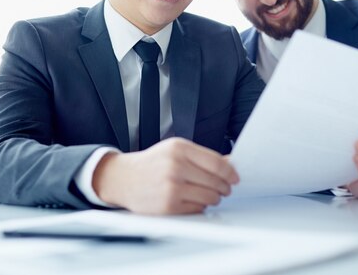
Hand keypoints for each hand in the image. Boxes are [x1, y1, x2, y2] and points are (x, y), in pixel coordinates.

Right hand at [92, 137, 238, 214]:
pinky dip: (200, 206)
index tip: (234, 177)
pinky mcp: (169, 205)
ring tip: (206, 194)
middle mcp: (175, 165)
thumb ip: (201, 156)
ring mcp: (172, 186)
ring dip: (213, 198)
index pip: (217, 162)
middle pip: (216, 181)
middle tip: (223, 188)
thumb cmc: (151, 164)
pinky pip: (198, 208)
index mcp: (179, 148)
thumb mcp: (174, 150)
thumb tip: (229, 163)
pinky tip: (191, 200)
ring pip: (210, 197)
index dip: (231, 172)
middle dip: (224, 187)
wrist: (123, 178)